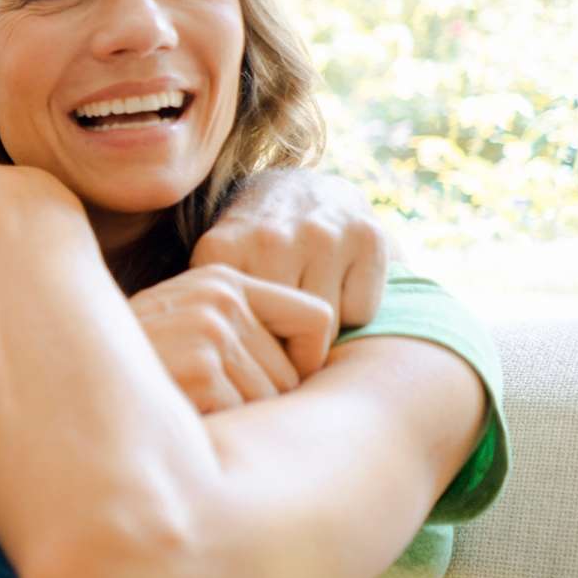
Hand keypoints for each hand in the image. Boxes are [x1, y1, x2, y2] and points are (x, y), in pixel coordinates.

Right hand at [130, 264, 334, 412]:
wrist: (65, 373)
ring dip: (237, 417)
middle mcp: (220, 297)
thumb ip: (242, 328)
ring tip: (187, 404)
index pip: (316, 317)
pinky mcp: (198, 370)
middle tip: (206, 399)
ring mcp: (208, 332)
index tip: (281, 379)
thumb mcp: (189, 324)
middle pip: (294, 371)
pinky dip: (218, 429)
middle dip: (262, 398)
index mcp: (224, 277)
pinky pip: (244, 416)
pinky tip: (179, 415)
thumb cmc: (135, 362)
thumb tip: (316, 367)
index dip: (307, 359)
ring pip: (273, 399)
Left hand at [191, 170, 389, 329]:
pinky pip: (361, 312)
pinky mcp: (366, 235)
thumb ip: (211, 316)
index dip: (248, 347)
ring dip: (320, 331)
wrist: (300, 188)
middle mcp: (270, 238)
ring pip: (325, 328)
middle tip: (283, 327)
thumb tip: (214, 389)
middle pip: (282, 334)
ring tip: (306, 306)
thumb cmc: (252, 248)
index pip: (237, 334)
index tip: (249, 338)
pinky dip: (353, 311)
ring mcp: (321, 234)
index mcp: (223, 250)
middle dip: (284, 343)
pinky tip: (338, 287)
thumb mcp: (215, 272)